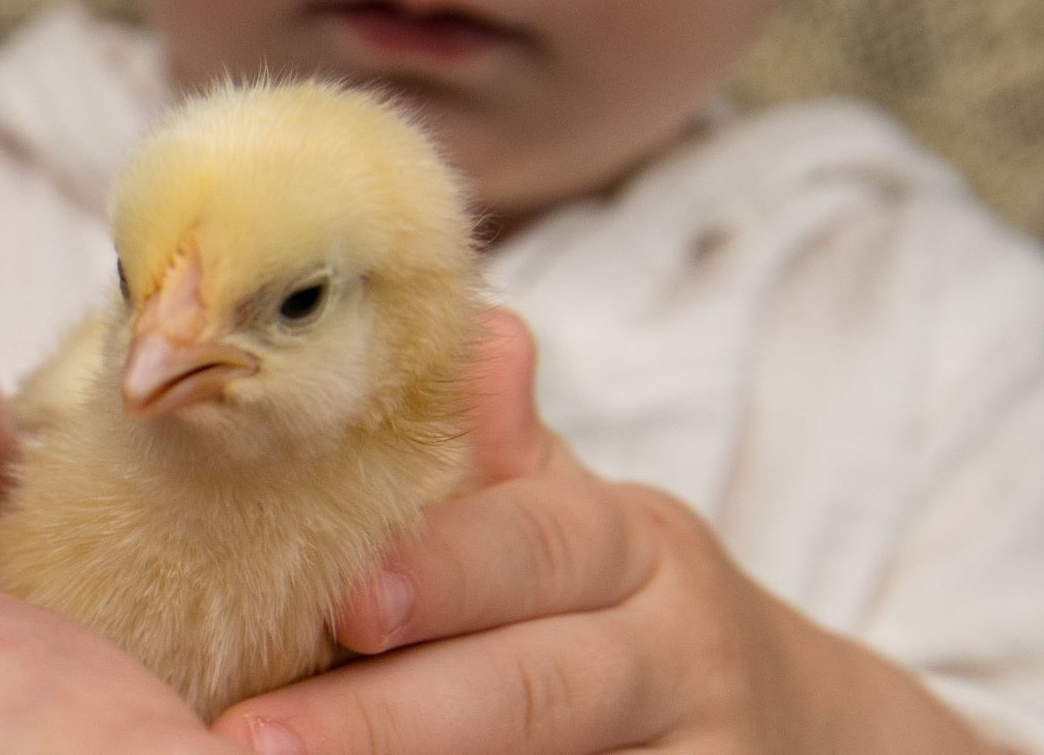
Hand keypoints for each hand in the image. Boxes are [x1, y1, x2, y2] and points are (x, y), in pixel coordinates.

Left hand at [213, 310, 1001, 754]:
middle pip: (533, 687)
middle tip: (253, 737)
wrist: (790, 724)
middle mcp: (674, 653)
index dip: (442, 571)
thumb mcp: (579, 520)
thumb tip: (484, 329)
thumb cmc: (621, 604)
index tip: (345, 602)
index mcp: (634, 547)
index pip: (538, 545)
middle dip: (389, 717)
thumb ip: (505, 452)